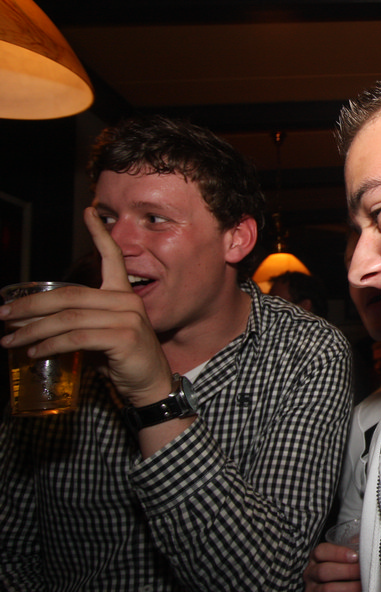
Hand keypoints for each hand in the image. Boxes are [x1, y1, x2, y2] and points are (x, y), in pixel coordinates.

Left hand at [0, 208, 171, 405]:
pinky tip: (34, 353)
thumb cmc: (123, 360)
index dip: (99, 233)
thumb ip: (76, 324)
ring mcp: (127, 319)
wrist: (151, 385)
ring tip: (9, 341)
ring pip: (68, 318)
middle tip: (3, 315)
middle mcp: (127, 302)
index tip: (89, 211)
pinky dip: (49, 345)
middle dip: (30, 306)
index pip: (113, 257)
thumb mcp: (99, 336)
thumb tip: (29, 324)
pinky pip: (76, 338)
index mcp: (123, 295)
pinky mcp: (123, 339)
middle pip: (69, 295)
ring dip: (32, 331)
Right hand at [303, 542, 360, 591]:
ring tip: (362, 585)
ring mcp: (313, 589)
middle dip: (347, 571)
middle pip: (323, 571)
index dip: (338, 553)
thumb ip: (352, 549)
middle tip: (363, 572)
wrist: (337, 587)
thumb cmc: (342, 570)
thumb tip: (368, 544)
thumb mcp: (342, 558)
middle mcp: (311, 574)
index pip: (321, 551)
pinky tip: (358, 591)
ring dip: (348, 587)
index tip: (355, 556)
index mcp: (316, 559)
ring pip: (327, 589)